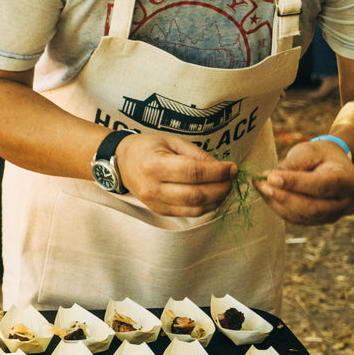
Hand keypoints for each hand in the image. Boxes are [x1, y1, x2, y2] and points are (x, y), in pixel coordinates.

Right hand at [116, 132, 235, 218]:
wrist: (121, 162)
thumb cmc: (147, 147)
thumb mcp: (171, 141)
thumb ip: (197, 154)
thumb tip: (222, 167)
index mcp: (154, 165)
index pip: (193, 173)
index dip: (217, 172)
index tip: (232, 168)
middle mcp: (153, 188)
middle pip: (196, 194)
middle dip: (221, 188)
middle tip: (231, 179)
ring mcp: (155, 203)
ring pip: (194, 208)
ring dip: (216, 200)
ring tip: (225, 187)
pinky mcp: (159, 211)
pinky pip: (188, 213)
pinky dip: (205, 206)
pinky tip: (212, 196)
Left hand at [255, 138, 353, 224]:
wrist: (333, 165)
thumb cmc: (320, 155)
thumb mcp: (310, 150)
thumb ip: (295, 163)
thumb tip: (271, 179)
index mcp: (347, 181)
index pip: (320, 185)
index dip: (295, 183)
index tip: (271, 177)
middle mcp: (345, 203)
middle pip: (312, 207)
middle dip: (283, 196)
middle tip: (261, 184)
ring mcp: (333, 216)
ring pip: (302, 216)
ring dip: (277, 203)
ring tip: (260, 186)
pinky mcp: (319, 221)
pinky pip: (297, 219)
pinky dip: (279, 208)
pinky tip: (267, 195)